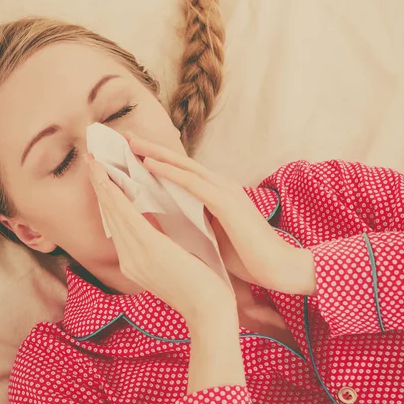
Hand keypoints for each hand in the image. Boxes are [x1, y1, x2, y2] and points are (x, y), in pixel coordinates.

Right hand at [85, 155, 237, 325]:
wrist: (210, 313)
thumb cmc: (199, 288)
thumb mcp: (173, 263)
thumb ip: (160, 244)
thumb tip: (158, 221)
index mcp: (135, 261)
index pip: (117, 224)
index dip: (108, 197)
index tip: (102, 176)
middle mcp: (129, 259)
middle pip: (110, 215)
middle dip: (100, 186)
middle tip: (90, 160)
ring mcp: (137, 255)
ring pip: (115, 212)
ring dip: (103, 184)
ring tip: (95, 162)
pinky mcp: (150, 249)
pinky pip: (129, 217)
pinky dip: (117, 196)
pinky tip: (108, 180)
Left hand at [125, 132, 315, 295]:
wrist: (279, 267)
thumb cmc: (245, 255)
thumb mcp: (210, 234)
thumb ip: (191, 221)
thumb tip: (166, 220)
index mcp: (214, 193)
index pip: (179, 172)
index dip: (154, 160)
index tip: (129, 153)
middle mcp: (218, 184)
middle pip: (178, 162)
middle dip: (150, 148)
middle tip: (124, 136)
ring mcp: (223, 190)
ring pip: (182, 166)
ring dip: (154, 153)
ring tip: (130, 142)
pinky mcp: (226, 202)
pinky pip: (192, 182)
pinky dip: (169, 172)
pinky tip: (150, 164)